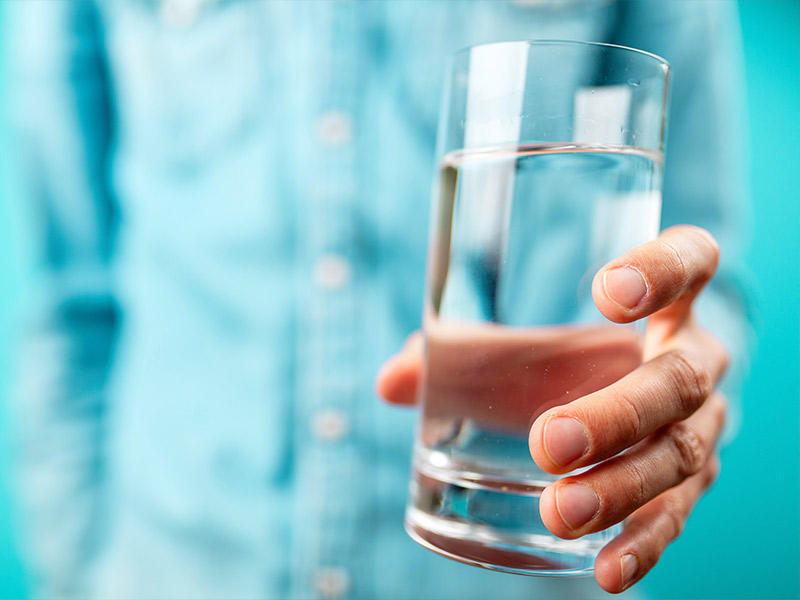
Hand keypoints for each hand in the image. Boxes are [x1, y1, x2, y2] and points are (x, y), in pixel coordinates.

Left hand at [376, 225, 728, 593]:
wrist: (632, 406)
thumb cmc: (570, 363)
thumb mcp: (528, 348)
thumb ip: (464, 355)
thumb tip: (390, 382)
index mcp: (665, 305)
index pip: (691, 262)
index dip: (663, 268)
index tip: (607, 293)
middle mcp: (695, 361)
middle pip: (680, 378)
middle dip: (615, 413)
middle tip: (549, 441)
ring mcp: (700, 428)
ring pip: (680, 453)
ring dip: (621, 486)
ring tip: (561, 512)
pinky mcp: (690, 487)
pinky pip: (676, 517)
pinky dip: (643, 545)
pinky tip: (605, 569)